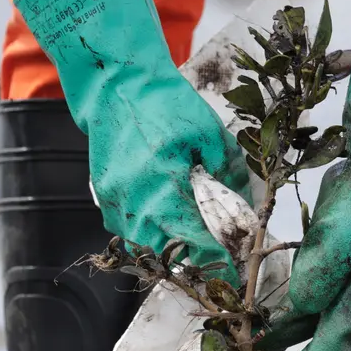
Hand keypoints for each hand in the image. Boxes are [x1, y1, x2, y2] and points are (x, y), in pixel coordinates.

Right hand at [14, 0, 250, 284]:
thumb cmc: (167, 106)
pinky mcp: (104, 199)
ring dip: (171, 252)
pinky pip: (128, 234)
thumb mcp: (212, 137)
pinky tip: (168, 222)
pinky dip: (150, 235)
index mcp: (164, 189)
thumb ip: (230, 180)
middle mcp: (135, 205)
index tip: (236, 266)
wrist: (117, 84)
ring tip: (194, 242)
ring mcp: (115, 205)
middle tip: (219, 256)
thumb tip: (246, 218)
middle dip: (196, 263)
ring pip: (145, 251)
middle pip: (168, 259)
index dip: (220, 262)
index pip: (197, 247)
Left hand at [259, 0, 350, 350]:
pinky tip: (250, 308)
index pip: (329, 350)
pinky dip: (272, 302)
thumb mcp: (349, 230)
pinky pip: (294, 289)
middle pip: (312, 343)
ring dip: (272, 335)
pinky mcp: (325, 257)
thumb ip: (322, 269)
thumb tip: (295, 305)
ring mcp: (338, 277)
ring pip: (299, 318)